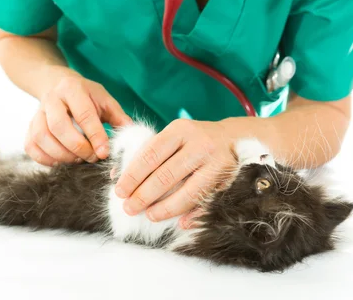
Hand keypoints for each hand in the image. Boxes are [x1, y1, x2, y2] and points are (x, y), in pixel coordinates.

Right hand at [24, 69, 131, 165]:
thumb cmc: (86, 96)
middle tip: (91, 157)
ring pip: (42, 137)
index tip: (104, 153)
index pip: (84, 114)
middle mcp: (52, 99)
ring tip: (78, 159)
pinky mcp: (29, 126)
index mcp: (73, 89)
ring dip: (61, 154)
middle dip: (77, 147)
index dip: (95, 136)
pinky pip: (31, 146)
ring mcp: (37, 113)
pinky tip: (61, 161)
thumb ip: (118, 117)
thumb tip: (132, 136)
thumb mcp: (105, 99)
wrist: (56, 83)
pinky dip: (45, 159)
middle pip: (58, 127)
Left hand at [114, 119, 237, 228]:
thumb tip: (118, 176)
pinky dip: (191, 214)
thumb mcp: (173, 137)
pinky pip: (204, 200)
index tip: (119, 191)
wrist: (234, 137)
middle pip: (165, 175)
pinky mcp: (227, 178)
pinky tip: (178, 222)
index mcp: (179, 130)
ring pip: (186, 191)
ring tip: (149, 215)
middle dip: (143, 195)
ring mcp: (215, 162)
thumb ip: (149, 154)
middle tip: (129, 208)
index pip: (150, 155)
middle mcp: (198, 144)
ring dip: (165, 208)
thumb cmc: (193, 140)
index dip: (132, 175)